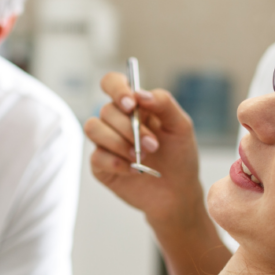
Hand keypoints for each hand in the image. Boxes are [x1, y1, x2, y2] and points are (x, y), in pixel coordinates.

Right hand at [83, 72, 203, 224]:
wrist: (178, 191)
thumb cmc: (179, 155)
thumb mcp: (181, 126)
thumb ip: (164, 103)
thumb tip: (140, 93)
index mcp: (134, 106)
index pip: (112, 83)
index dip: (116, 88)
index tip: (130, 103)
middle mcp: (116, 121)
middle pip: (106, 110)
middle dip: (129, 128)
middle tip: (153, 145)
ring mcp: (106, 143)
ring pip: (93, 128)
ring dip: (118, 142)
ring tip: (141, 156)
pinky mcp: (100, 165)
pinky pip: (96, 157)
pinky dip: (116, 163)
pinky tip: (134, 169)